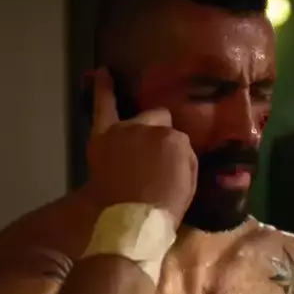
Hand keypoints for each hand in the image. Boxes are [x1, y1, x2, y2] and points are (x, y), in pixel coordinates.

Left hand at [86, 68, 197, 226]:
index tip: (171, 164)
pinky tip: (104, 72)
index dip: (175, 151)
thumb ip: (185, 156)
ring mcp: (125, 128)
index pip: (178, 136)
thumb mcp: (190, 180)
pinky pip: (103, 105)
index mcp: (176, 139)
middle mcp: (151, 127)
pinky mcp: (104, 135)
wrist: (133, 222)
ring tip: (139, 135)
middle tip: (156, 158)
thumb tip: (178, 147)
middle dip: (160, 135)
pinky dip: (103, 88)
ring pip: (139, 117)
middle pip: (160, 122)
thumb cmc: (166, 206)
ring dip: (141, 126)